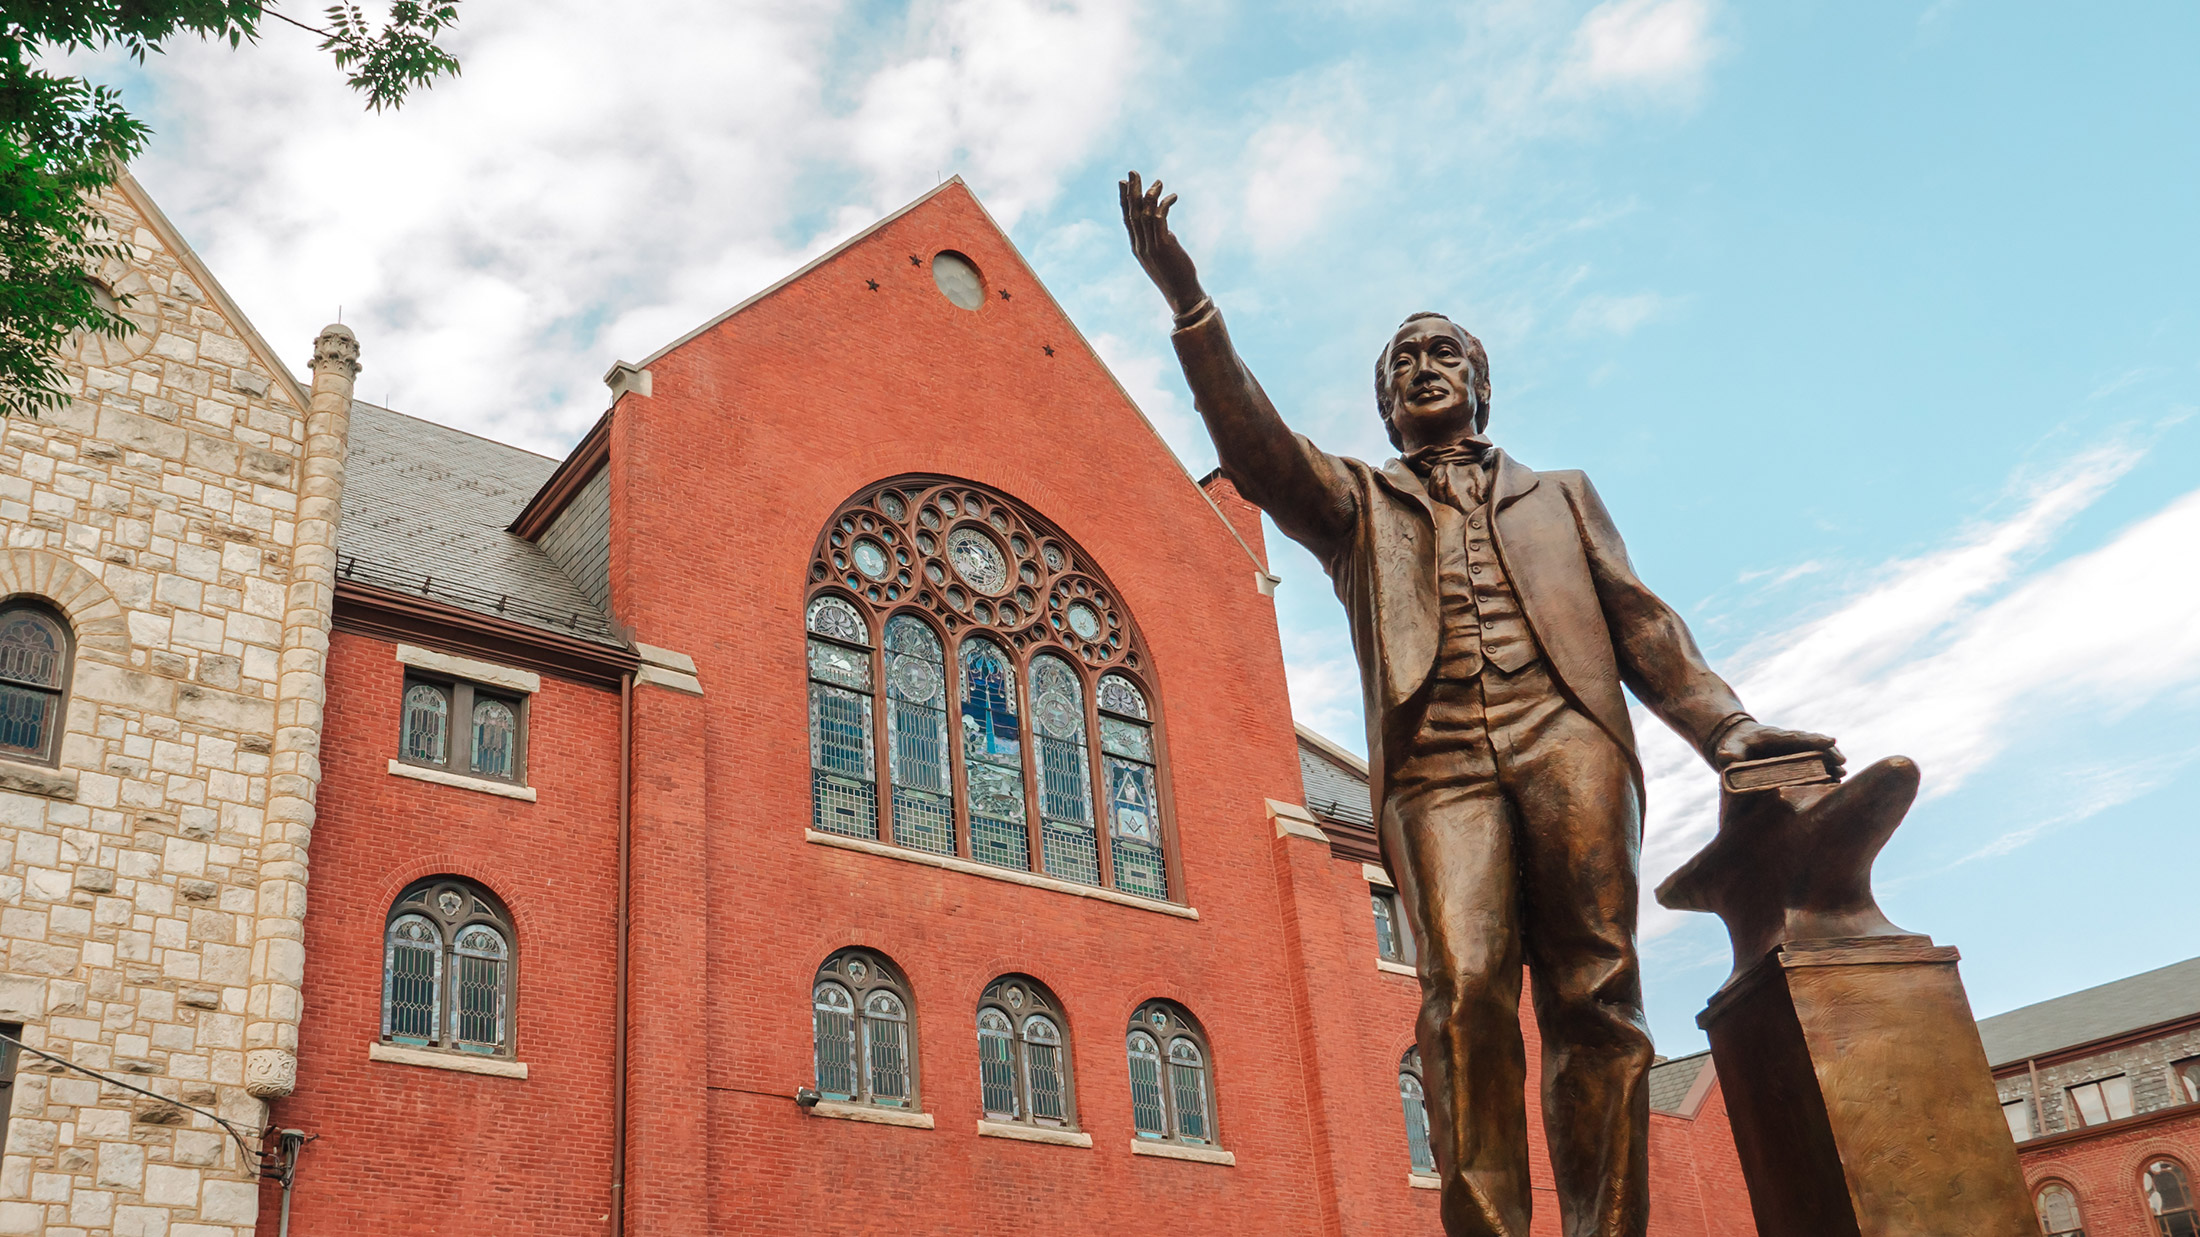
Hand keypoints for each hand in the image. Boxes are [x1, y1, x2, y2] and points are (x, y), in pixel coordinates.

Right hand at [1120, 170, 1206, 317]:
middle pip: (1132, 213)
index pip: (1127, 219)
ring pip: (1144, 214)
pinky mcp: (1164, 246)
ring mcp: (1150, 246)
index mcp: (1137, 247)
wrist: (1182, 294)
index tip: (1123, 183)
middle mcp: (1140, 245)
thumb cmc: (1175, 276)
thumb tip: (1166, 229)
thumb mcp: (1163, 256)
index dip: (1125, 200)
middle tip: (1132, 172)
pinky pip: (1160, 219)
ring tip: (1158, 182)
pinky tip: (1172, 197)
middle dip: (1132, 191)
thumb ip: (1160, 241)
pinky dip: (1164, 205)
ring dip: (1149, 195)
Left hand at [1713, 719, 1844, 775]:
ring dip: (1830, 764)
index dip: (1813, 740)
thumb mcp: (1729, 747)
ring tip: (1842, 775)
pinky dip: (1824, 772)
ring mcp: (1793, 752)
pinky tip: (1835, 782)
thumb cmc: (1734, 745)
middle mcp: (1788, 743)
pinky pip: (1813, 765)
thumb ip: (1730, 753)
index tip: (1830, 741)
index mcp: (1774, 737)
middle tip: (1842, 763)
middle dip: (1828, 753)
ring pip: (1817, 756)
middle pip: (1813, 746)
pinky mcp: (1795, 762)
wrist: (1736, 743)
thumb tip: (1727, 758)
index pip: (1795, 738)